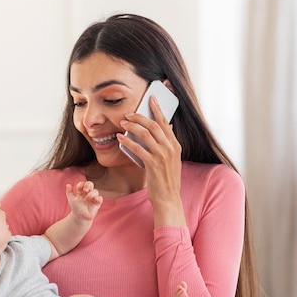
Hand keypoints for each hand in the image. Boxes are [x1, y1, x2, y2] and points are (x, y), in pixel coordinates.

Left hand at [66, 181, 102, 220]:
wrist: (79, 217)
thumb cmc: (75, 207)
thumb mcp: (71, 199)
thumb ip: (69, 192)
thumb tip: (68, 185)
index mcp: (81, 191)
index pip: (82, 184)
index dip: (80, 185)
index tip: (77, 190)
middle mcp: (88, 193)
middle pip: (90, 184)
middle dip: (88, 185)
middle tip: (85, 190)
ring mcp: (93, 197)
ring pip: (95, 191)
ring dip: (90, 194)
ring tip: (85, 200)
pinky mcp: (97, 203)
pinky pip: (100, 198)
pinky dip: (98, 198)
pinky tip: (95, 199)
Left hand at [117, 96, 184, 225]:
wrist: (168, 198)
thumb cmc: (167, 179)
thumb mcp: (172, 160)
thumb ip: (168, 144)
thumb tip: (164, 129)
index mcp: (176, 145)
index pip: (165, 122)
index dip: (157, 109)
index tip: (151, 98)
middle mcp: (171, 148)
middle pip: (153, 125)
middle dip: (139, 116)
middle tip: (128, 114)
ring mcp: (162, 156)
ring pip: (145, 134)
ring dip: (132, 126)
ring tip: (122, 123)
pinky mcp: (153, 164)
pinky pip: (137, 148)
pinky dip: (127, 141)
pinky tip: (120, 138)